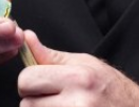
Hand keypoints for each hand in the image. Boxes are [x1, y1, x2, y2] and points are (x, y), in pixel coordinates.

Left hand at [17, 30, 138, 106]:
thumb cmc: (112, 87)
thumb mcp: (85, 63)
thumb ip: (52, 56)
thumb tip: (28, 38)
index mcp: (78, 78)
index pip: (27, 79)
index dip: (30, 80)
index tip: (41, 81)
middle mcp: (77, 103)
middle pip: (27, 104)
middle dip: (35, 100)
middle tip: (53, 97)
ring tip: (62, 106)